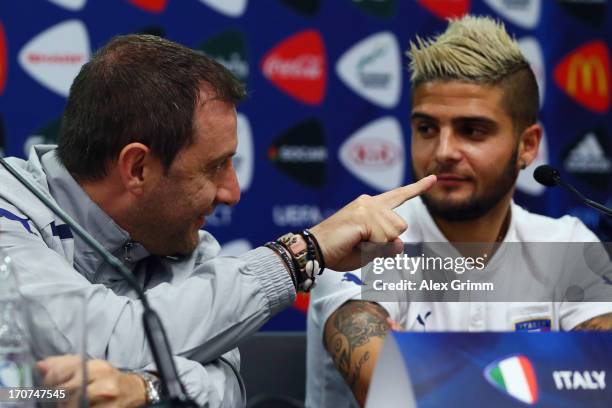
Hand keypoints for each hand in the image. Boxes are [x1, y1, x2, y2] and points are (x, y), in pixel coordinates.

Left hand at [37, 355, 147, 407]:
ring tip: (71, 403)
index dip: (48, 381)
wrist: (133, 390)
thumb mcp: (88, 366)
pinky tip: (83, 406)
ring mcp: (107, 395)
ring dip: (67, 406)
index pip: (62, 371)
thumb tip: (40, 366)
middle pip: (66, 390)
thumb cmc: (106, 378)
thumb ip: (64, 365)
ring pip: (74, 404)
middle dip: (58, 397)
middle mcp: (103, 377)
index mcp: (95, 365)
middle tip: (59, 398)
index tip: (46, 386)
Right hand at [310, 175, 435, 270]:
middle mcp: (370, 202)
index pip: (398, 196)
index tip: (433, 178)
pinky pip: (383, 238)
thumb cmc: (339, 251)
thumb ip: (387, 247)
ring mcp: (366, 207)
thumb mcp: (369, 251)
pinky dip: (372, 247)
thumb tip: (401, 246)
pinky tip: (355, 241)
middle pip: (400, 226)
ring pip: (393, 233)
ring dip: (378, 245)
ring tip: (356, 242)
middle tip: (360, 243)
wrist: (314, 250)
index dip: (417, 189)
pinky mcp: (362, 216)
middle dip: (386, 242)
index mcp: (370, 206)